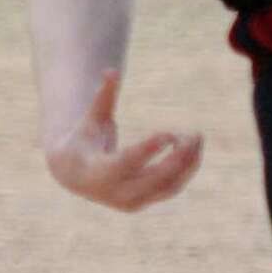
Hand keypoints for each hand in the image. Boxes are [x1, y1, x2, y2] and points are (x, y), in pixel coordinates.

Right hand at [46, 69, 202, 211]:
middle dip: (177, 157)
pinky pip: (170, 189)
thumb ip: (102, 97)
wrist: (74, 174)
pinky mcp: (144, 202)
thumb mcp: (90, 119)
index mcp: (97, 173)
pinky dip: (185, 170)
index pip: (126, 163)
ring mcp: (131, 202)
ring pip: (167, 186)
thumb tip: (111, 70)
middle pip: (153, 179)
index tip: (169, 133)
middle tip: (194, 133)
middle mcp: (114, 193)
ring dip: (187, 163)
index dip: (148, 149)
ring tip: (197, 137)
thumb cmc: (83, 140)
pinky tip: (194, 149)